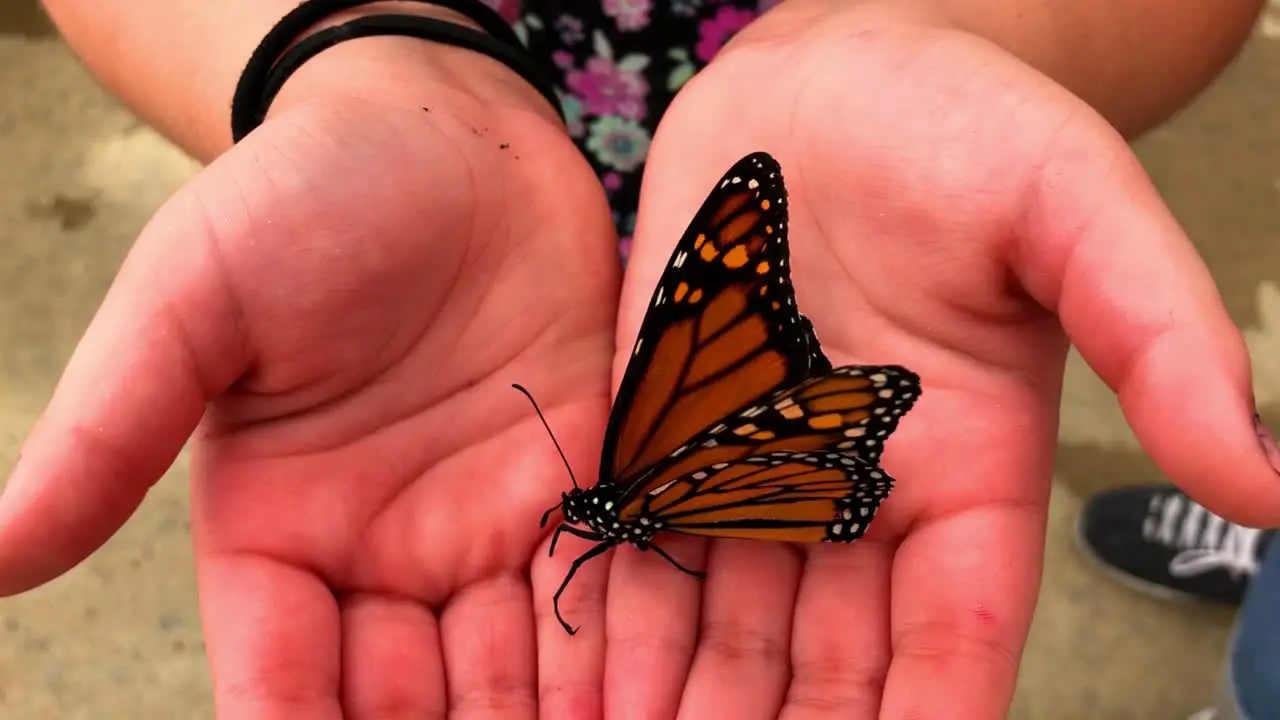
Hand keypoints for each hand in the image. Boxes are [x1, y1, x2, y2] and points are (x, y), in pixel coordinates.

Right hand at [0, 63, 621, 715]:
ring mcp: (487, 526)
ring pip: (519, 670)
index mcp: (276, 539)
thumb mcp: (190, 303)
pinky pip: (603, 584)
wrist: (443, 132)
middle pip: (414, 708)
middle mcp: (384, 557)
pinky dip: (626, 650)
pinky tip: (656, 696)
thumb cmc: (301, 197)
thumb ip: (109, 432)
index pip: (287, 689)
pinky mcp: (577, 481)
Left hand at [572, 4, 1279, 717]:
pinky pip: (645, 542)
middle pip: (828, 662)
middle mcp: (858, 493)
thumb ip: (1160, 340)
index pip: (954, 639)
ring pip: (725, 625)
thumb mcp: (1076, 211)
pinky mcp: (672, 425)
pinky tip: (585, 687)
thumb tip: (1272, 487)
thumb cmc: (964, 126)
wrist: (828, 75)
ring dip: (687, 705)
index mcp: (966, 473)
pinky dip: (618, 620)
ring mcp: (757, 465)